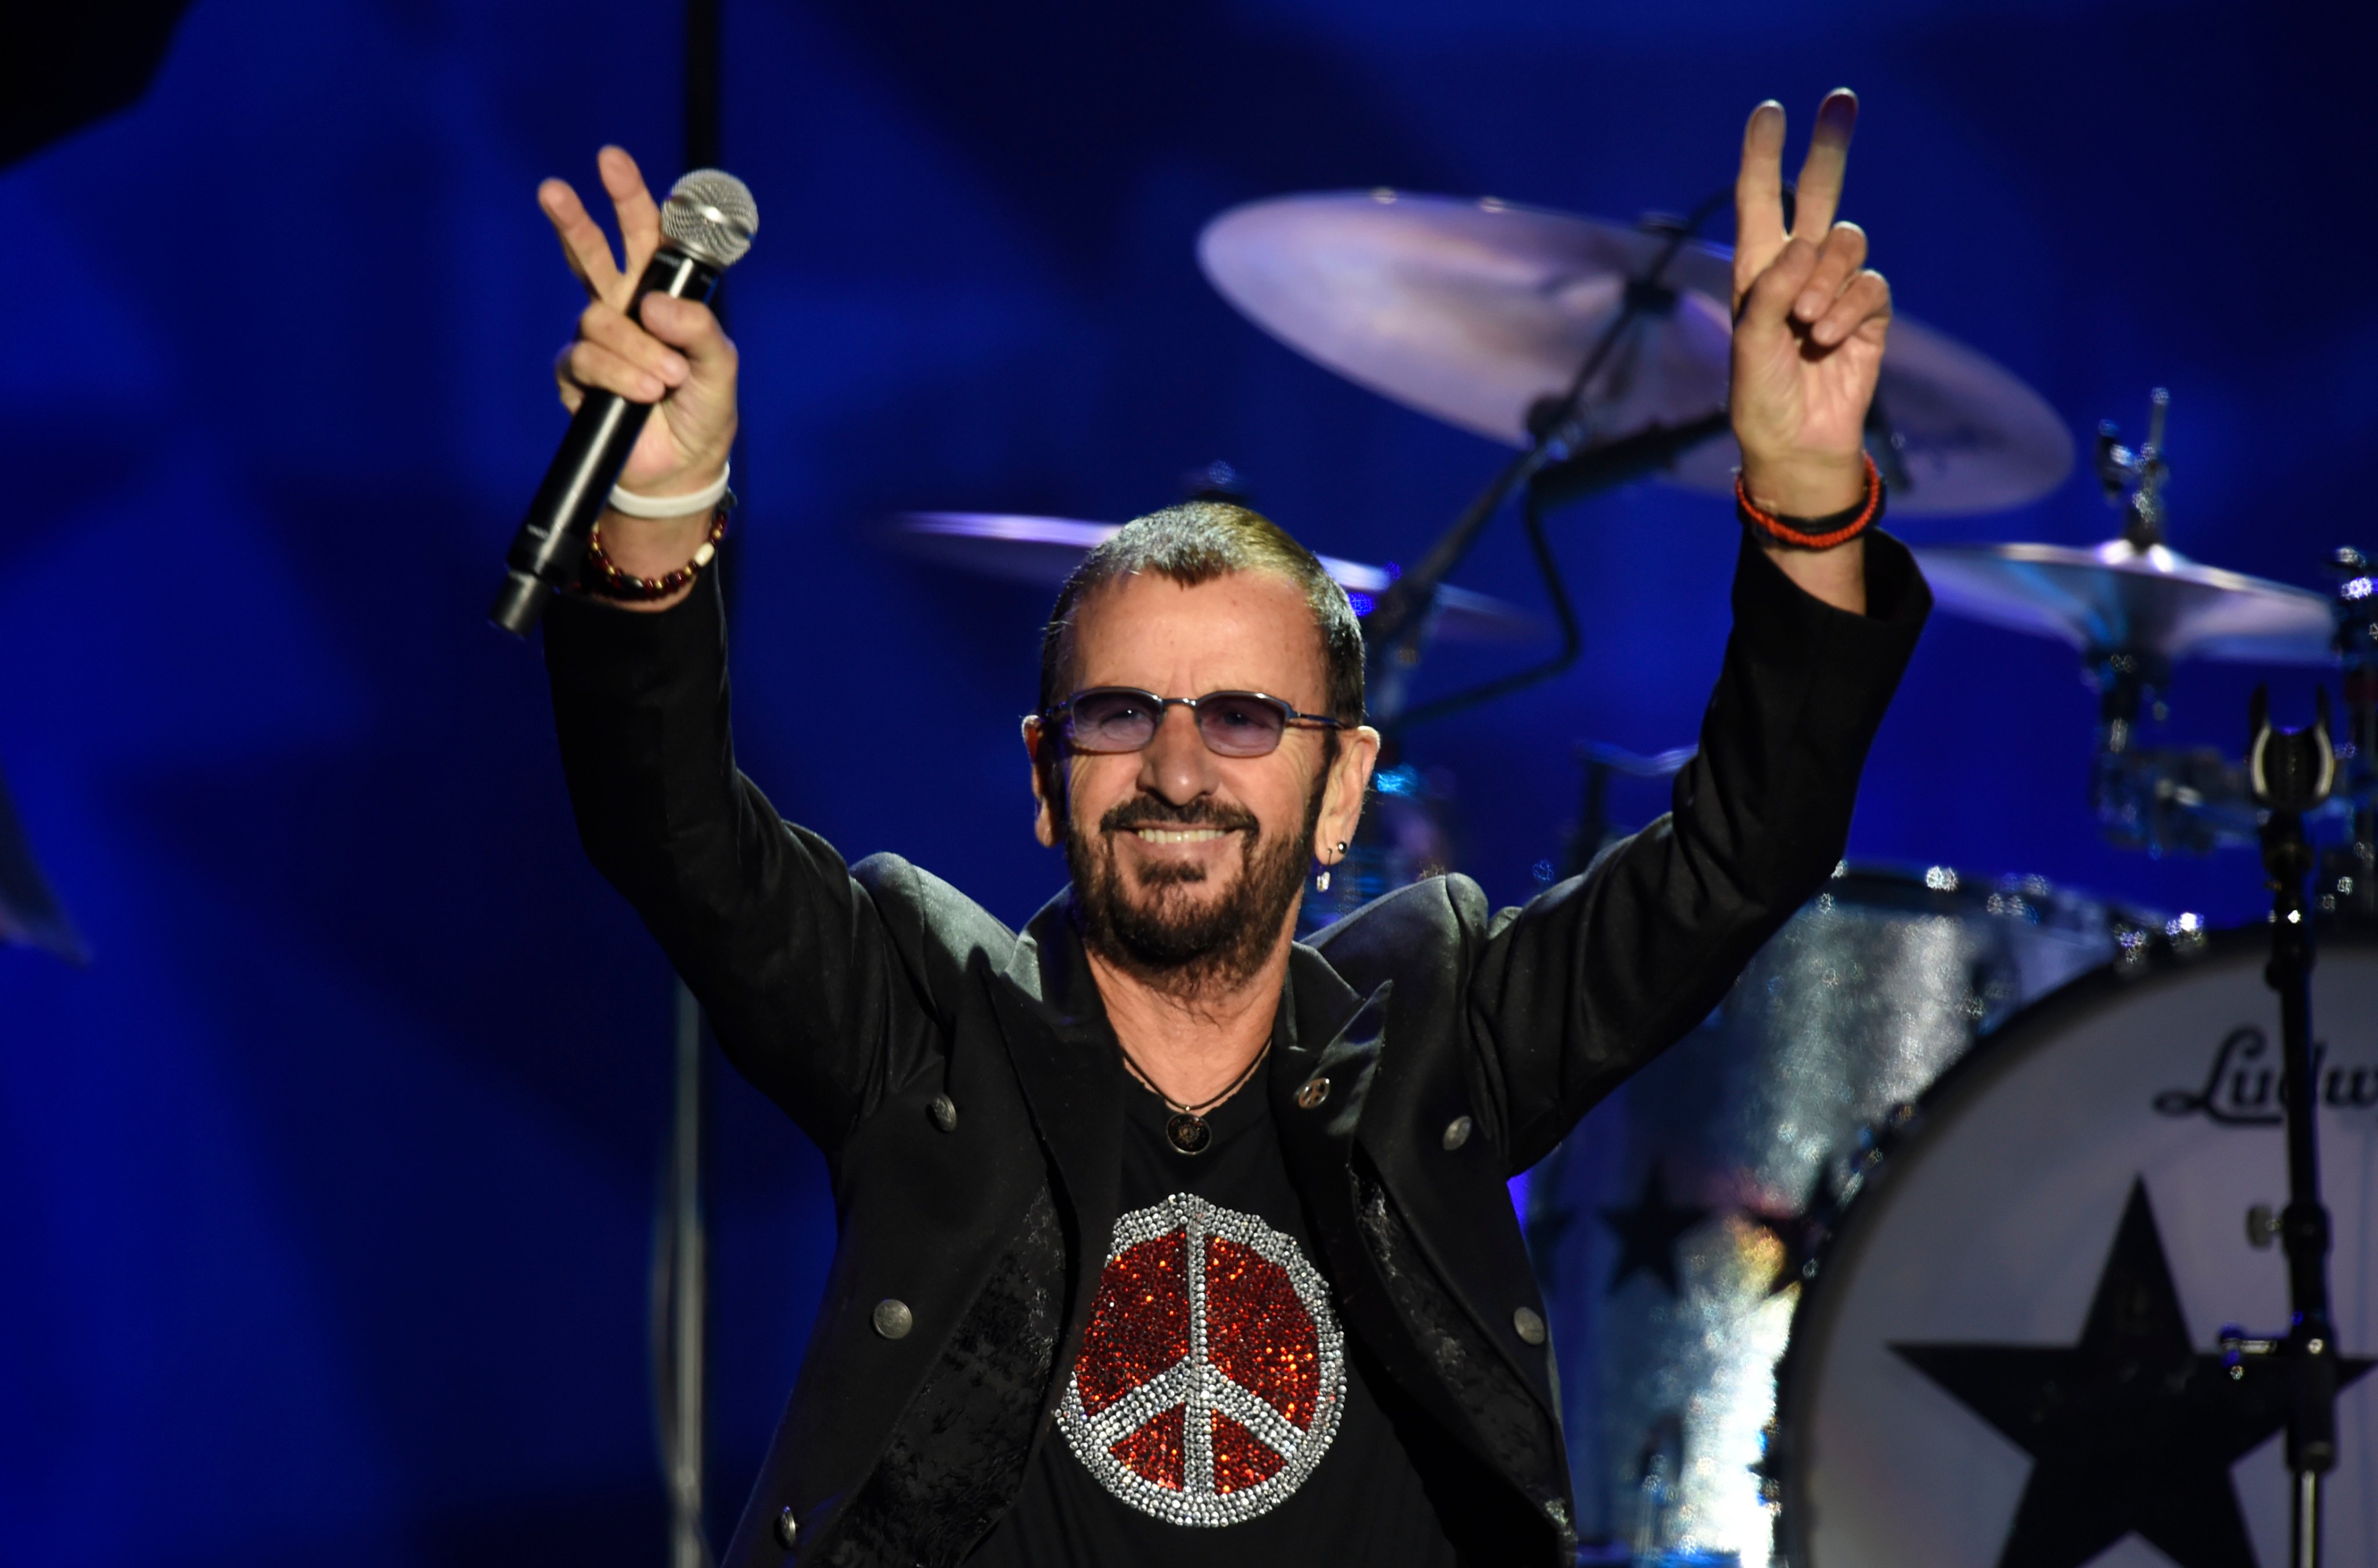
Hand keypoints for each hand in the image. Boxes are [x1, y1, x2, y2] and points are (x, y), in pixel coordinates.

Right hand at [539, 146, 738, 503]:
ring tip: (668, 379)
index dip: (631, 198)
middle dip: (573, 219)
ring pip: (599, 319)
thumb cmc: (703, 407)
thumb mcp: (719, 367)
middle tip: (553, 189)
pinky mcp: (577, 375)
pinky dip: (622, 376)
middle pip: (592, 252)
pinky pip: (589, 361)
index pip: (645, 236)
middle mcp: (622, 308)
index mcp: (660, 293)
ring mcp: (596, 340)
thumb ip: (699, 332)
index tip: (612, 160)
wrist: (681, 466)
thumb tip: (654, 307)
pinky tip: (645, 393)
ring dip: (638, 349)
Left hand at [1729, 91, 1890, 518]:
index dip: (1764, 156)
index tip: (1770, 111)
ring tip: (1806, 325)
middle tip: (1840, 100)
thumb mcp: (1749, 345)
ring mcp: (1835, 291)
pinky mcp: (1868, 315)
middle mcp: (1797, 272)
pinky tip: (1828, 341)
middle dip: (1828, 149)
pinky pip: (1869, 287)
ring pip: (1847, 245)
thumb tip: (1804, 246)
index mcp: (1756, 272)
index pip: (1761, 202)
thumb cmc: (1760, 398)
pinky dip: (1848, 311)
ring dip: (1826, 281)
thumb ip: (1769, 293)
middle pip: (1820, 196)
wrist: (1797, 445)